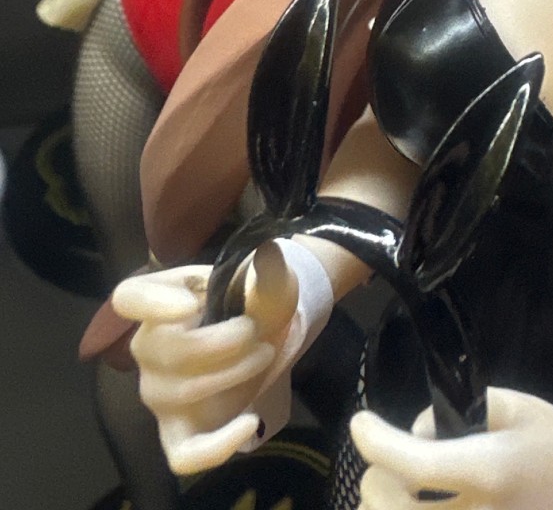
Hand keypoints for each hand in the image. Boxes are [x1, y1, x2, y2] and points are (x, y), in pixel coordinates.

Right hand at [112, 244, 300, 474]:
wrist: (262, 338)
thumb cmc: (251, 302)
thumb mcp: (264, 282)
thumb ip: (268, 271)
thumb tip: (269, 252)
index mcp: (159, 300)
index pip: (129, 298)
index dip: (151, 304)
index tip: (188, 305)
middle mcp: (147, 348)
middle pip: (167, 351)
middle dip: (223, 342)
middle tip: (258, 332)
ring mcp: (159, 393)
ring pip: (181, 393)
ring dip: (233, 374)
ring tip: (265, 354)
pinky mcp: (179, 431)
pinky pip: (183, 454)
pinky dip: (215, 447)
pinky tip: (249, 423)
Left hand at [352, 389, 552, 509]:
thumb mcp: (513, 406)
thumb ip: (459, 413)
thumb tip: (416, 435)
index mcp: (490, 471)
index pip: (413, 462)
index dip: (375, 441)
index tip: (361, 422)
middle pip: (391, 507)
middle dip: (378, 477)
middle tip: (389, 462)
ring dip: (388, 505)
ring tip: (406, 488)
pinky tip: (417, 503)